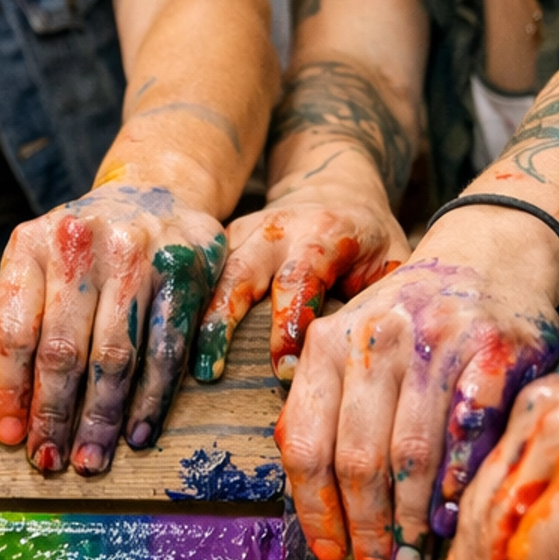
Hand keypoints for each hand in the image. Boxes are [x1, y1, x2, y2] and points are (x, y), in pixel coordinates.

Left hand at [0, 181, 226, 474]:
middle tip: (51, 462)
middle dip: (55, 415)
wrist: (158, 190)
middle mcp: (81, 242)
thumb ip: (22, 326)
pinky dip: (151, 400)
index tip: (11, 437)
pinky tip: (137, 434)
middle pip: (63, 349)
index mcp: (32, 244)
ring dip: (102, 418)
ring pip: (116, 356)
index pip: (13, 329)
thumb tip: (13, 420)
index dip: (10, 389)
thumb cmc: (87, 247)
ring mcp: (138, 254)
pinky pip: (166, 350)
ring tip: (91, 459)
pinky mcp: (186, 272)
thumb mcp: (40, 265)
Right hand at [193, 178, 408, 385]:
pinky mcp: (219, 244)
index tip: (284, 370)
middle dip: (222, 321)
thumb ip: (384, 299)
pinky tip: (165, 346)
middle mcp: (275, 229)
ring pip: (207, 275)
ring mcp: (241, 233)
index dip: (290, 324)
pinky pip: (194, 276)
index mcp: (323, 232)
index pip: (300, 278)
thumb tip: (377, 359)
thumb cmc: (368, 239)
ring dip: (192, 320)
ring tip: (180, 366)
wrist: (333, 188)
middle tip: (209, 371)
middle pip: (239, 272)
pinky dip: (180, 309)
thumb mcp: (393, 257)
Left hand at [278, 217, 558, 559]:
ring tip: (411, 556)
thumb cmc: (412, 322)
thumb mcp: (352, 345)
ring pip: (412, 453)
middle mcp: (376, 338)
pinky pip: (470, 433)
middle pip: (357, 458)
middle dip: (366, 528)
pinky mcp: (493, 349)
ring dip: (410, 520)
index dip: (315, 510)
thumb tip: (306, 492)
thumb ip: (324, 407)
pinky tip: (453, 516)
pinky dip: (459, 482)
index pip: (306, 443)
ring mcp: (436, 342)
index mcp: (328, 343)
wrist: (490, 255)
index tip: (330, 553)